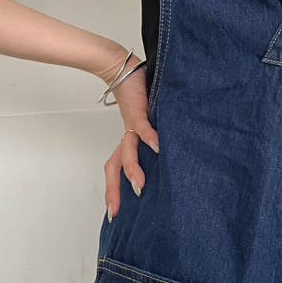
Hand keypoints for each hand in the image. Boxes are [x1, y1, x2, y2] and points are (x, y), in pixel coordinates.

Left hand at [100, 52, 158, 221]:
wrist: (123, 68)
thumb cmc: (138, 95)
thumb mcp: (147, 122)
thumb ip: (154, 139)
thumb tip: (168, 157)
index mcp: (127, 142)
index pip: (115, 170)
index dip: (113, 191)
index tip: (113, 214)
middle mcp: (127, 137)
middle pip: (115, 167)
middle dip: (114, 191)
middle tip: (115, 213)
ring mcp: (132, 126)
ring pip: (128, 152)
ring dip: (132, 170)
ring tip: (139, 186)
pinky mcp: (139, 111)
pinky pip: (144, 128)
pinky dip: (150, 138)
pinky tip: (159, 148)